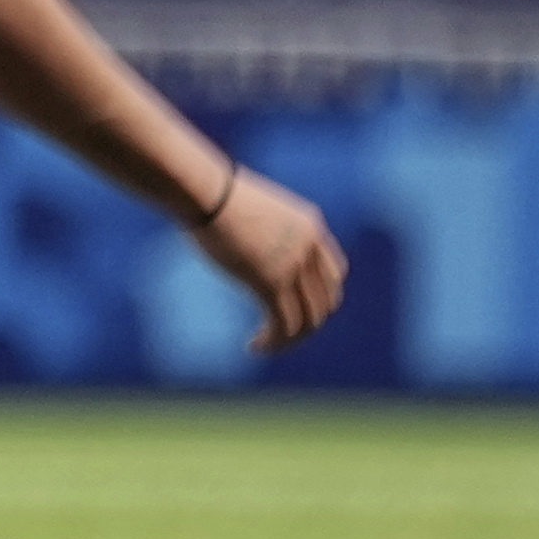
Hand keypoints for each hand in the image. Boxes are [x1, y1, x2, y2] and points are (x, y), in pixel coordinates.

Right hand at [194, 163, 346, 355]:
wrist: (206, 192)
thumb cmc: (209, 192)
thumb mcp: (246, 206)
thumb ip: (255, 225)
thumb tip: (234, 233)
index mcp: (310, 225)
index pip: (332, 272)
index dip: (318, 296)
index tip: (291, 306)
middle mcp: (310, 246)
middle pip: (326, 299)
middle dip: (307, 321)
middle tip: (277, 331)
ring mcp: (293, 265)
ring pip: (309, 318)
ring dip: (290, 338)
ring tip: (266, 346)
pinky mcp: (271, 282)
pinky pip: (284, 324)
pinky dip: (274, 342)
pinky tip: (254, 346)